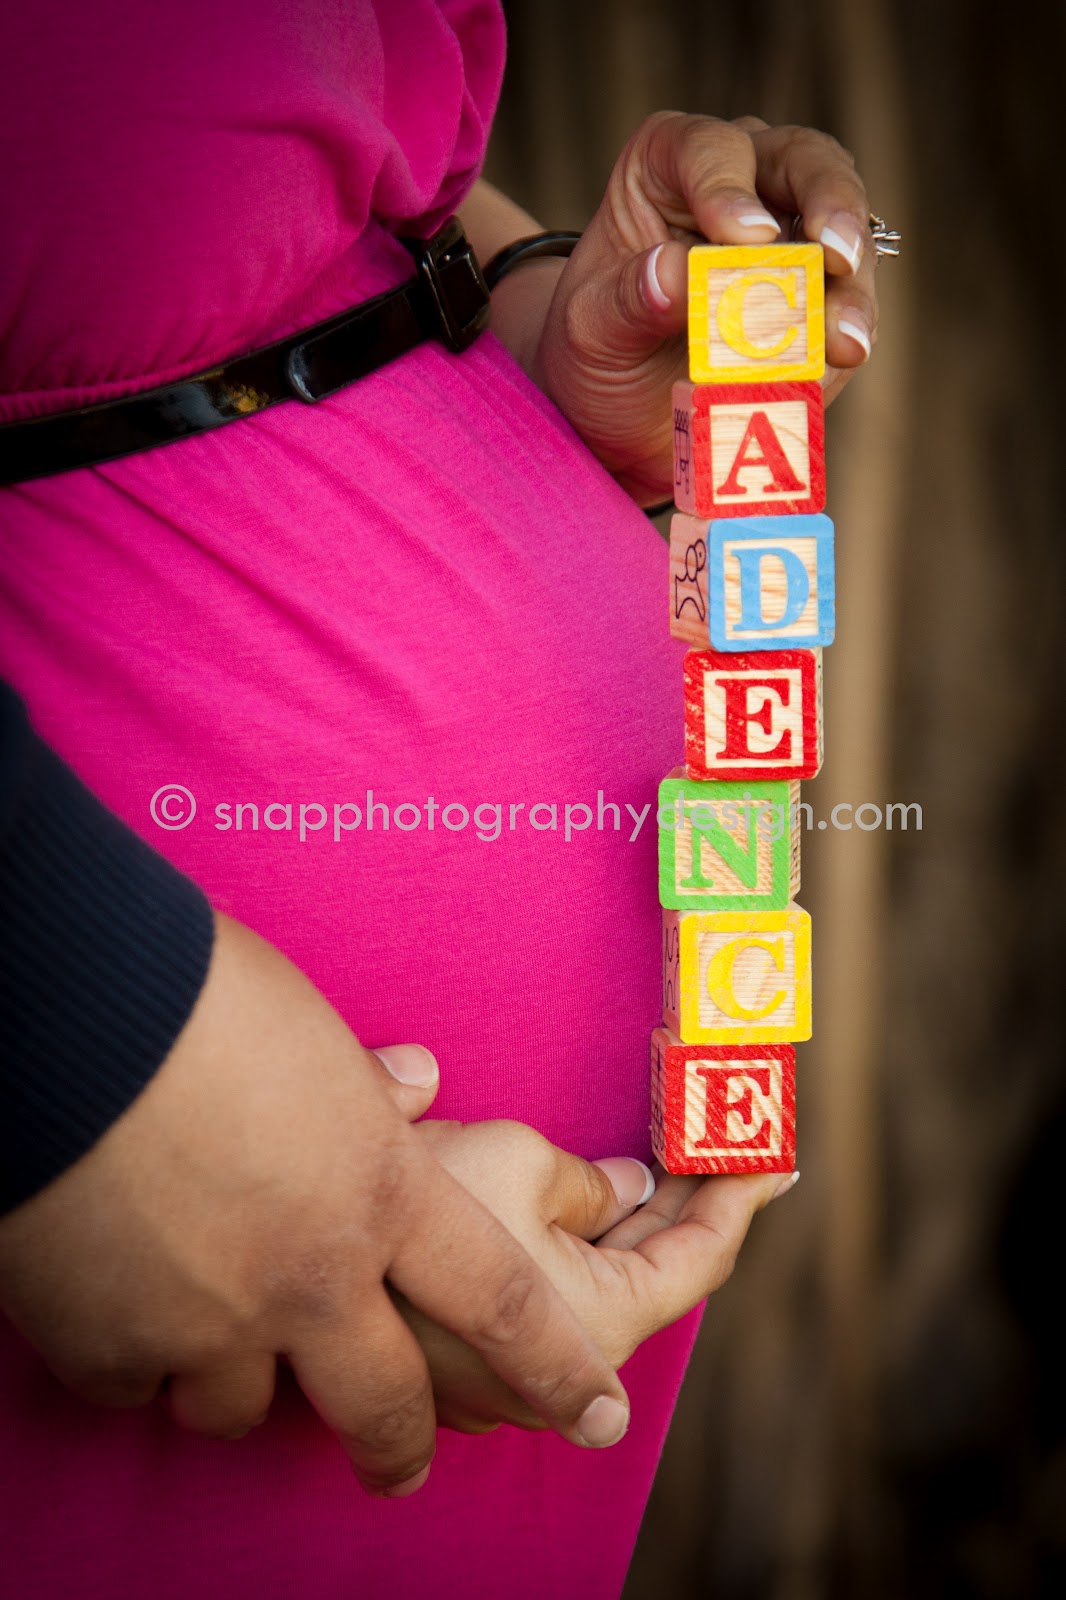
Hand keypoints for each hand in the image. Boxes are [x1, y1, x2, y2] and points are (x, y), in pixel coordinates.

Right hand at [0, 914, 632, 1494]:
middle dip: (399, 1447)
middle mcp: (314, 1278)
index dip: (557, 1367)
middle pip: (384, 1405)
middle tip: (398, 1462)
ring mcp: (212, 1322)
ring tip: (225, 1336)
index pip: (504, 1303)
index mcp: (387, 1195)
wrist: (77, 1019)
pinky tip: (131, 1299)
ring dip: (244, 1378)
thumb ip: (374, 1088)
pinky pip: (141, 1383)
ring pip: (244, 1409)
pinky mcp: (114, 1342)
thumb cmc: (208, 1002)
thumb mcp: (321, 1039)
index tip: (597, 1412)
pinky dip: (144, 1352)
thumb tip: (414, 1084)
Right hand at [391, 1115, 792, 1432]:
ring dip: (618, 1215)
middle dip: (680, 1196)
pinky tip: (570, 1185)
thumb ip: (590, 1182)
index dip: (739, 1197)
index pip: (700, 1259)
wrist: (288, 1229)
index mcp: (597, 1327)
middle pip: (647, 1268)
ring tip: (652, 1146)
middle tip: (714, 1134)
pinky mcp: (451, 1349)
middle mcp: (556, 1368)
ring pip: (588, 1278)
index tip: (772, 1156)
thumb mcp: (522, 1161)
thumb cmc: (418, 1199)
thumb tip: (627, 1187)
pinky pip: (534, 1290)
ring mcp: (502, 1367)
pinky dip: (562, 1233)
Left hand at [533, 112, 877, 502]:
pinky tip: (839, 360)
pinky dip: (847, 334)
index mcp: (671, 162)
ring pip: (845, 237)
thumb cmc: (599, 348)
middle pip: (807, 163)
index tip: (744, 237)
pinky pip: (849, 308)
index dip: (729, 187)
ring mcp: (795, 237)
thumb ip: (626, 300)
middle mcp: (746, 180)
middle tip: (835, 252)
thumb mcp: (590, 328)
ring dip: (849, 288)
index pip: (710, 149)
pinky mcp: (823, 299)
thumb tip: (674, 274)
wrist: (622, 408)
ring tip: (844, 338)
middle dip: (831, 204)